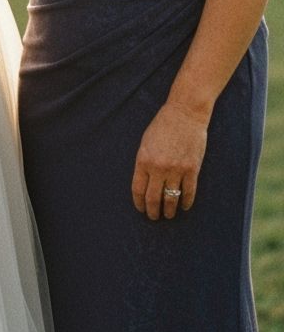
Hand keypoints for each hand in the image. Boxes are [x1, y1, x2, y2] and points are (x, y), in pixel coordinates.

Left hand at [131, 101, 207, 220]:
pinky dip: (186, 202)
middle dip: (152, 211)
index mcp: (143, 160)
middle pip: (153, 198)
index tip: (141, 209)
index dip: (139, 203)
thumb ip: (144, 163)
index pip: (138, 190)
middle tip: (154, 217)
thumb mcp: (146, 142)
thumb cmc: (162, 126)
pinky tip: (184, 206)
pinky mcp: (192, 170)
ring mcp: (176, 170)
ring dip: (169, 211)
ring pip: (171, 199)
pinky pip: (189, 193)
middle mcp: (158, 167)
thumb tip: (144, 183)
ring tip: (168, 215)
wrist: (185, 114)